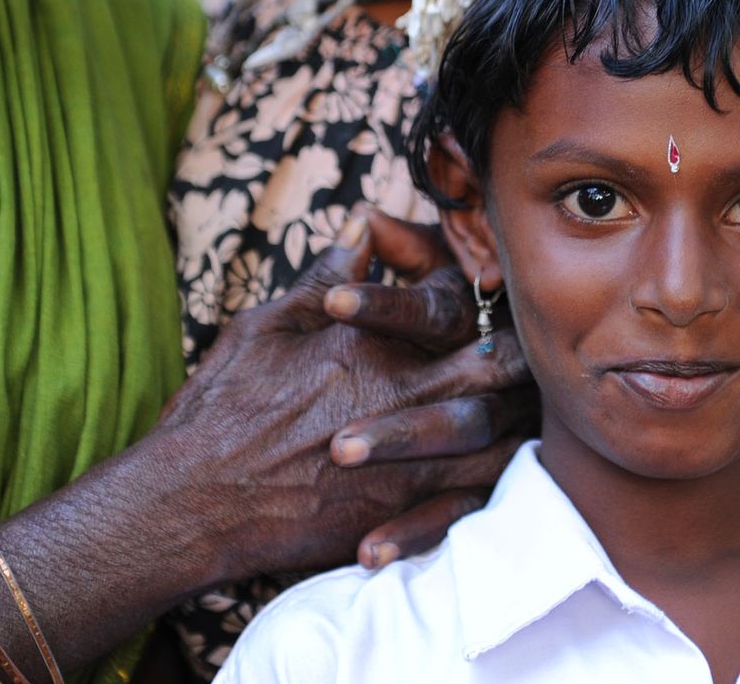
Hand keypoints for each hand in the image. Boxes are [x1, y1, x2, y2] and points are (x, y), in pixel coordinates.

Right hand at [153, 208, 525, 582]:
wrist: (193, 502)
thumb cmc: (220, 409)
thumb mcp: (267, 324)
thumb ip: (324, 275)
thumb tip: (362, 226)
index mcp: (370, 345)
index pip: (451, 307)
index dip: (482, 294)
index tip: (499, 284)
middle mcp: (399, 398)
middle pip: (495, 369)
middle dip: (527, 352)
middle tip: (545, 341)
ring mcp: (405, 461)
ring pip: (499, 435)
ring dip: (525, 416)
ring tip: (540, 404)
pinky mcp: (398, 513)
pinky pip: (471, 501)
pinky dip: (496, 485)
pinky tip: (508, 474)